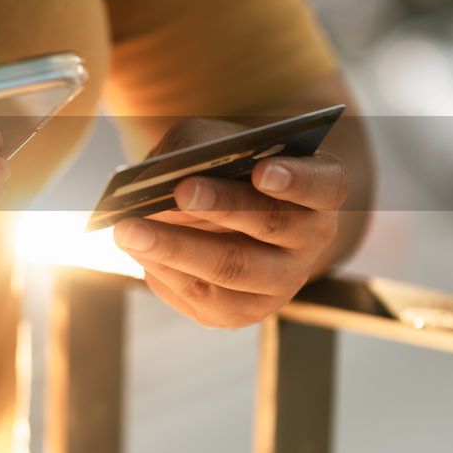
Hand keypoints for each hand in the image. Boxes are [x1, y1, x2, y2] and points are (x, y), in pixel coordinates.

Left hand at [112, 118, 348, 328]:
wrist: (224, 214)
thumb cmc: (225, 167)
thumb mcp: (214, 141)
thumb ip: (196, 150)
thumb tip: (160, 180)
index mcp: (321, 188)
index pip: (324, 183)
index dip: (296, 179)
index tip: (262, 170)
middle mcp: (311, 238)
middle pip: (273, 225)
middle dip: (222, 207)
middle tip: (178, 191)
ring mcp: (281, 281)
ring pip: (232, 267)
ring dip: (175, 247)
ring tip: (128, 228)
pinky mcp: (243, 311)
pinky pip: (201, 293)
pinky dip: (163, 267)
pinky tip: (135, 248)